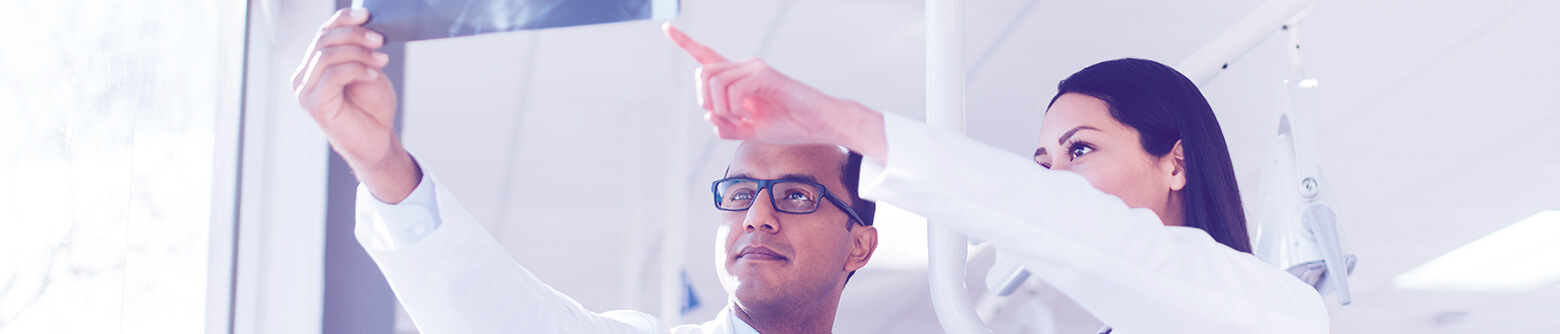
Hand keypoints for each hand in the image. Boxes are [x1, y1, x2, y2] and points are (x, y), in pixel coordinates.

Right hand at [292, 8, 419, 202]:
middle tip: (380, 40)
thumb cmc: (372, 107)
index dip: (343, 19)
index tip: (367, 14)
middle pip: (323, 40)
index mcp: (314, 65)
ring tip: (382, 60)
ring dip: (358, 53)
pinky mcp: (314, 105)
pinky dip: (356, 69)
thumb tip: (362, 23)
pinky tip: (374, 74)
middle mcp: (304, 76)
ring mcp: (305, 92)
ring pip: (327, 56)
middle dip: (355, 35)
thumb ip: (358, 50)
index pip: (323, 32)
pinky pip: (332, 76)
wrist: (378, 140)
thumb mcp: (368, 69)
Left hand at [662, 23, 885, 158]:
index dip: (685, 42)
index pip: (706, 56)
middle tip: (727, 119)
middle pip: (702, 73)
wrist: (817, 125)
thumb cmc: (789, 126)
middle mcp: (744, 68)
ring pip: (712, 80)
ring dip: (720, 107)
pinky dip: (734, 107)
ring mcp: (754, 68)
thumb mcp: (749, 132)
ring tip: (741, 118)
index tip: (666, 27)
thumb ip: (727, 126)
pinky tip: (750, 114)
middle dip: (705, 100)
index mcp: (738, 80)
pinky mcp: (764, 74)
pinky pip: (733, 89)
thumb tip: (708, 115)